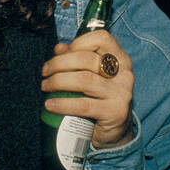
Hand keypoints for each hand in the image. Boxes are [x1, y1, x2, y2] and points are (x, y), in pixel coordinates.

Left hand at [41, 30, 133, 148]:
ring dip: (58, 82)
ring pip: (84, 80)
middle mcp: (124, 73)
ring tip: (45, 87)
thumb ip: (77, 59)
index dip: (77, 43)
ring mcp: (121, 92)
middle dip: (60, 63)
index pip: (101, 38)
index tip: (60, 54)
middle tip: (45, 72)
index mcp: (120, 59)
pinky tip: (50, 105)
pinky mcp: (115, 112)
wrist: (115, 131)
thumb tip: (59, 48)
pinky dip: (63, 104)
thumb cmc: (100, 98)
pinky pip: (84, 105)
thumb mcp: (92, 76)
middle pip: (87, 59)